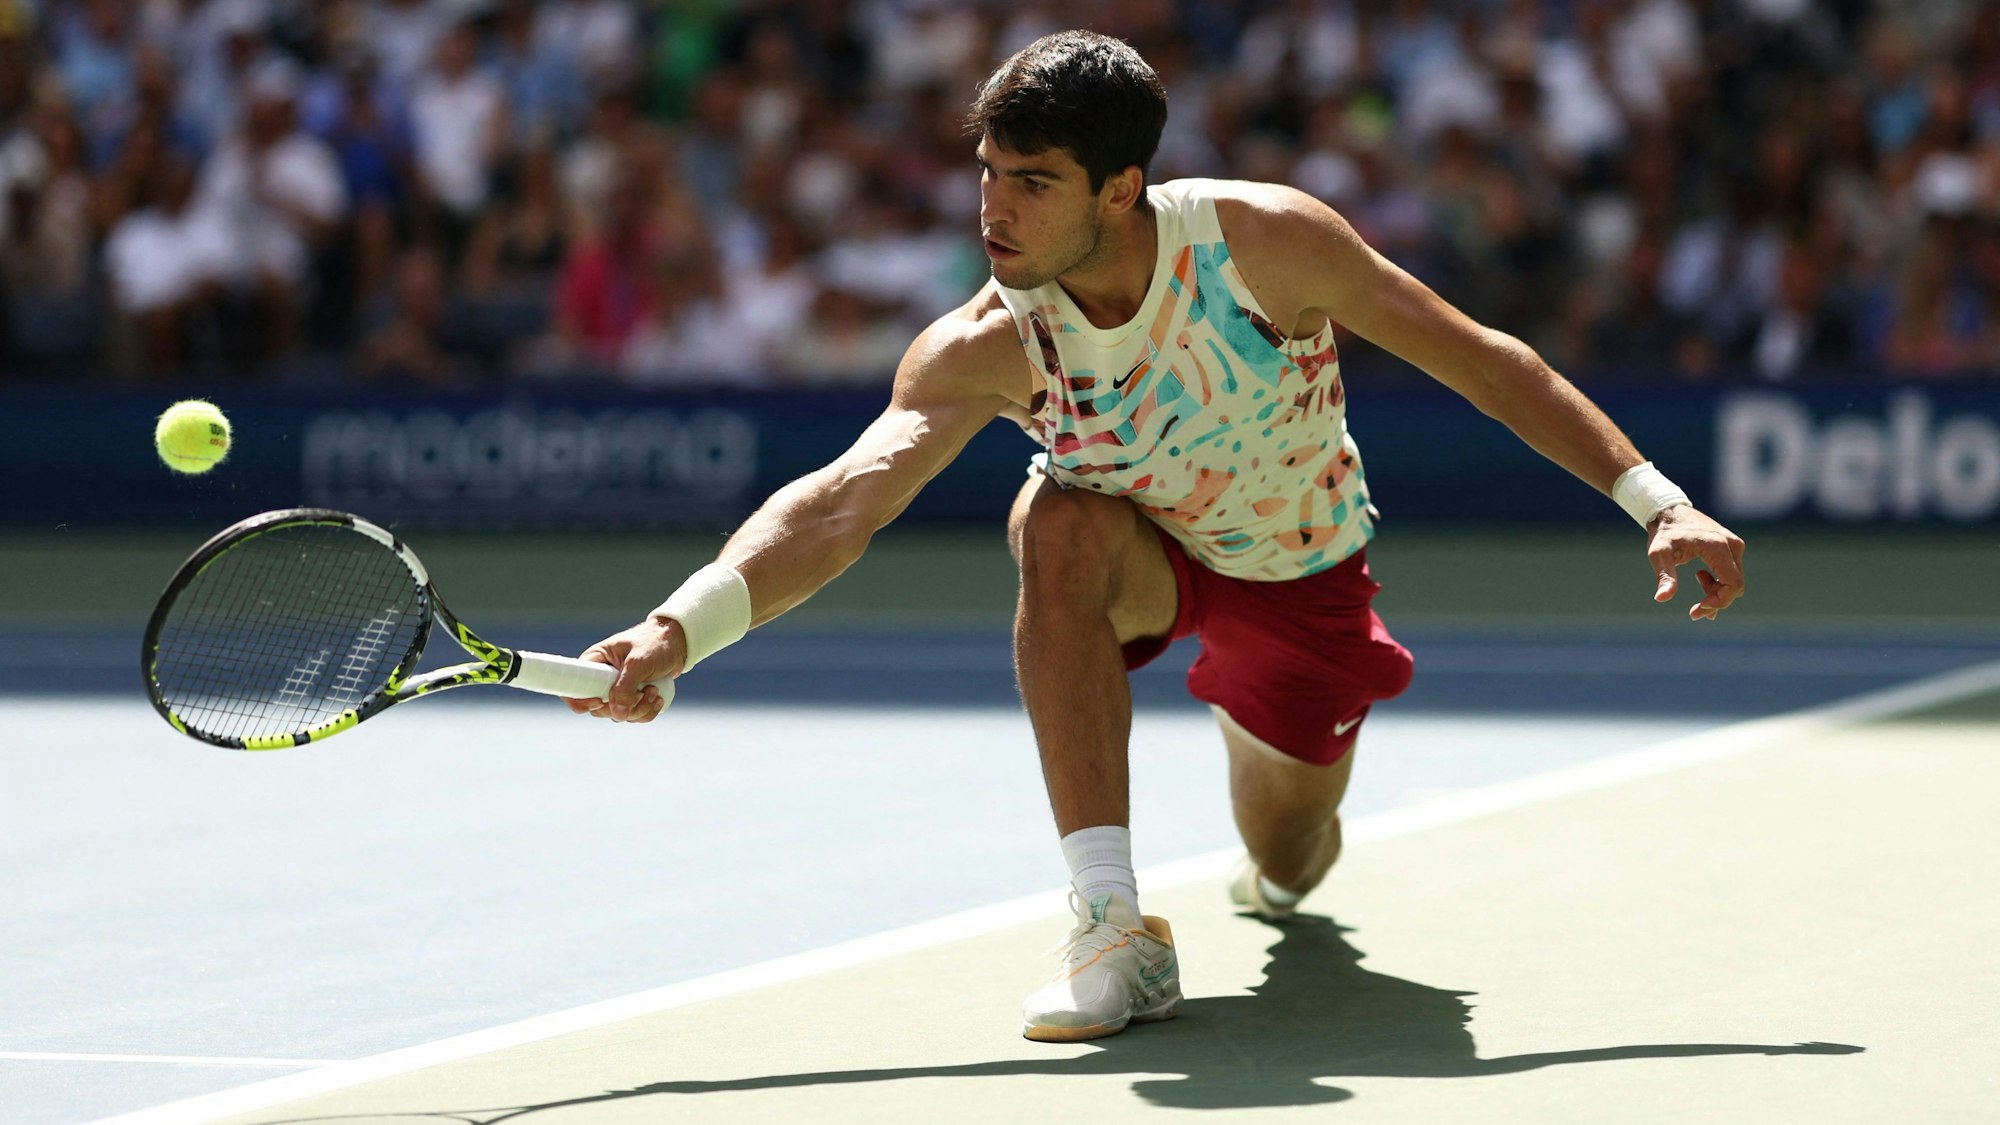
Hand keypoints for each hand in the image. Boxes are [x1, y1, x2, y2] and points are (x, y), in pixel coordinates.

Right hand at [562, 616, 685, 721]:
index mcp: (595, 662)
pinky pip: (633, 716)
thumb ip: (626, 687)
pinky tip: (658, 698)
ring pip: (618, 715)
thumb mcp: (639, 661)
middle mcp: (601, 678)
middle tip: (642, 693)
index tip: (600, 702)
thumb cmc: (655, 643)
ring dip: (639, 709)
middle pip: (598, 708)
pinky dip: (647, 712)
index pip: (573, 687)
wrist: (678, 643)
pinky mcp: (631, 697)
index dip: (581, 701)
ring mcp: (617, 689)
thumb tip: (617, 713)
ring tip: (654, 691)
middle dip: (623, 707)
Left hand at [1646, 506, 1745, 620]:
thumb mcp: (1658, 554)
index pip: (1733, 583)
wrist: (1669, 511)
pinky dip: (1719, 583)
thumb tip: (1661, 598)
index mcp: (1717, 546)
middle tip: (1693, 611)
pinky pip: (1732, 572)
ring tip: (1695, 584)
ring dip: (1716, 591)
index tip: (1698, 609)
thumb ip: (1664, 575)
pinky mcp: (1732, 546)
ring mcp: (1734, 545)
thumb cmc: (1663, 532)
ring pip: (1734, 580)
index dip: (1720, 601)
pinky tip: (1700, 577)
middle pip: (1736, 585)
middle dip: (1716, 601)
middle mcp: (1732, 544)